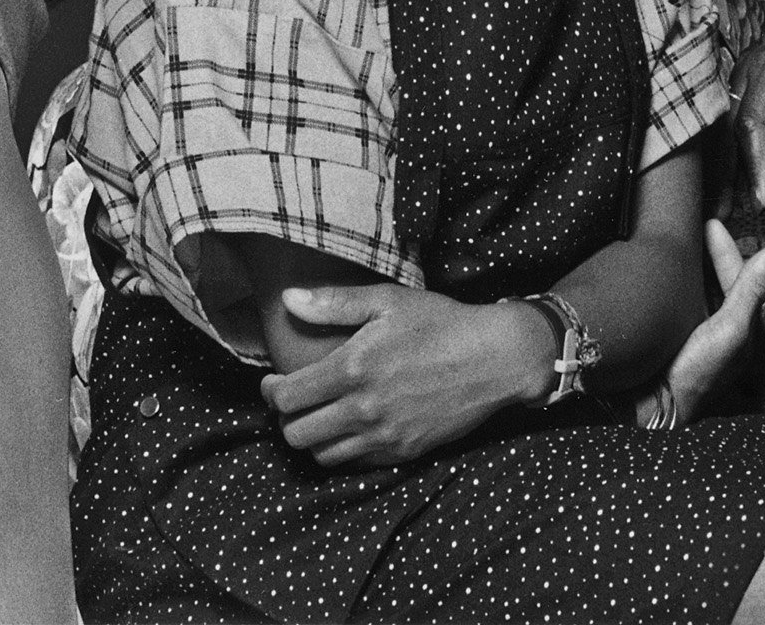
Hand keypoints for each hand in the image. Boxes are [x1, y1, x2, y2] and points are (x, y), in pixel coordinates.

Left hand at [261, 282, 551, 467]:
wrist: (494, 359)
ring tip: (316, 415)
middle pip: (297, 435)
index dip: (270, 392)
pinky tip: (347, 428)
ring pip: (322, 456)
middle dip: (284, 419)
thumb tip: (288, 299)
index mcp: (353, 369)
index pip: (288, 397)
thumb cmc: (440, 323)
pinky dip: (341, 451)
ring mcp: (384, 437)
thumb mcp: (387, 301)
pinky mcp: (403, 452)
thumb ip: (333, 302)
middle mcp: (364, 410)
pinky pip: (355, 465)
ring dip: (311, 438)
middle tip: (291, 401)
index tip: (272, 381)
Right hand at [654, 219, 764, 421]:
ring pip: (702, 292)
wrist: (655, 407)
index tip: (710, 222)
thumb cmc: (699, 372)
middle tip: (694, 228)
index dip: (726, 248)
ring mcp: (701, 335)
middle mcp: (726, 328)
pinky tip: (663, 280)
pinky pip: (683, 303)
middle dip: (710, 255)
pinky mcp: (679, 339)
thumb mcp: (731, 326)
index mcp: (744, 325)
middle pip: (721, 281)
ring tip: (678, 246)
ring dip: (693, 270)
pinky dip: (678, 287)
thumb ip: (754, 287)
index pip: (740, 275)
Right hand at [732, 0, 764, 204]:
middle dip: (728, 170)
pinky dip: (733, 141)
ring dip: (725, 158)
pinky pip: (736, 109)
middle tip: (727, 215)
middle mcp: (756, 63)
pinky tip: (735, 170)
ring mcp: (752, 65)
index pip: (755, 121)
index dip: (755, 164)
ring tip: (725, 202)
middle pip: (731, 122)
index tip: (763, 201)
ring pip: (728, 116)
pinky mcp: (757, 72)